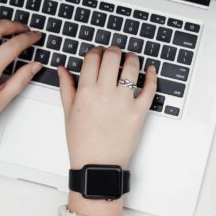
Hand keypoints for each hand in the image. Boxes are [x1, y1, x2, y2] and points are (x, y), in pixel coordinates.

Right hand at [58, 46, 156, 215]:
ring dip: (132, 58)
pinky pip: (150, 89)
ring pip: (132, 68)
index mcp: (86, 91)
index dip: (96, 51)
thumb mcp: (68, 113)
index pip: (93, 58)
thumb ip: (66, 87)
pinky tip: (150, 70)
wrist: (98, 164)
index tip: (99, 53)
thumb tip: (63, 69)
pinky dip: (152, 76)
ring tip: (131, 58)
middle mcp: (105, 93)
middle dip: (114, 50)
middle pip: (112, 57)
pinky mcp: (139, 112)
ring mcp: (124, 102)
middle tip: (115, 52)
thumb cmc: (82, 143)